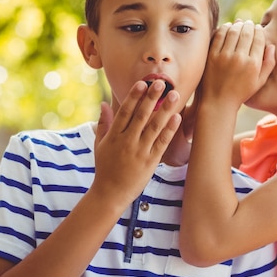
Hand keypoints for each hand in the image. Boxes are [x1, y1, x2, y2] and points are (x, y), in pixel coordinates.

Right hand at [90, 80, 180, 205]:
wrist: (110, 193)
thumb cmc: (105, 167)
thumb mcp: (99, 145)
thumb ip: (103, 123)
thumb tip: (103, 103)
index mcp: (114, 136)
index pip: (125, 112)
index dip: (134, 97)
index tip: (142, 83)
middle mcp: (127, 142)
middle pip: (141, 116)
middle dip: (151, 98)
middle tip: (160, 83)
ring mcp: (139, 152)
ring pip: (154, 127)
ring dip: (165, 110)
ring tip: (174, 95)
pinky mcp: (150, 162)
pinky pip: (162, 143)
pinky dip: (169, 130)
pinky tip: (177, 117)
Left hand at [202, 20, 274, 105]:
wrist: (218, 102)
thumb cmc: (241, 93)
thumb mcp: (259, 82)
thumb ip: (269, 64)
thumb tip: (271, 46)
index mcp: (253, 65)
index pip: (258, 39)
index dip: (259, 30)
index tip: (258, 28)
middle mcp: (239, 59)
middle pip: (246, 33)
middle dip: (248, 25)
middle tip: (248, 23)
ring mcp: (224, 56)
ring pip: (233, 31)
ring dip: (237, 25)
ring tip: (239, 24)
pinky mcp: (212, 56)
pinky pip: (219, 35)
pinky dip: (224, 28)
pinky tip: (227, 28)